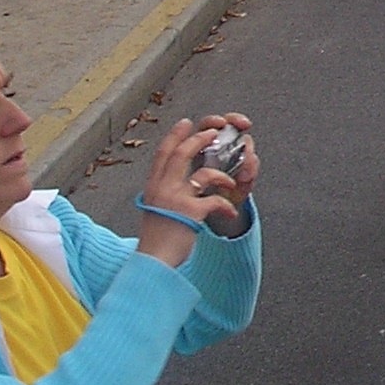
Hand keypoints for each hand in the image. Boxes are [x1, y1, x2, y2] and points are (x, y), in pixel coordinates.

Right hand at [136, 114, 256, 263]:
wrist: (153, 262)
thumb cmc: (156, 238)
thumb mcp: (154, 209)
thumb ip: (163, 193)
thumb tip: (175, 181)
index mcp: (153, 186)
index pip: (162, 154)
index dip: (175, 136)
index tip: (186, 122)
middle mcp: (162, 188)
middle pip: (182, 154)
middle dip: (200, 139)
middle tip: (215, 131)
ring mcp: (176, 199)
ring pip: (204, 173)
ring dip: (222, 176)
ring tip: (231, 181)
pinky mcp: (191, 213)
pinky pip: (216, 201)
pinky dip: (226, 206)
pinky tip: (231, 213)